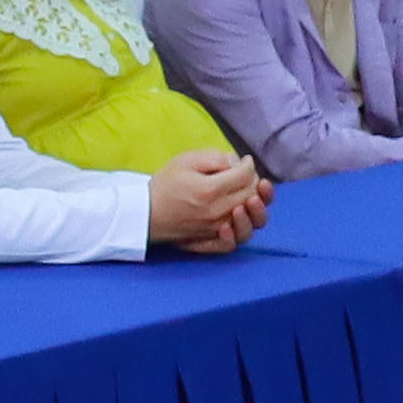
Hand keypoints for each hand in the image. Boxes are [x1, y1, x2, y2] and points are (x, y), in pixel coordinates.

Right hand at [148, 149, 270, 253]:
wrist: (144, 212)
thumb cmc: (165, 185)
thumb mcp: (186, 161)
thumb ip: (216, 158)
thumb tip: (239, 163)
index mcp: (210, 190)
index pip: (246, 176)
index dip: (248, 165)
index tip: (243, 161)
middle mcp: (217, 212)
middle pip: (252, 196)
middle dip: (254, 182)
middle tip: (245, 176)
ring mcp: (216, 230)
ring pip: (251, 224)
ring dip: (257, 208)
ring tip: (251, 197)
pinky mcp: (210, 242)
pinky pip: (234, 243)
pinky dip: (240, 232)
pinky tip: (236, 219)